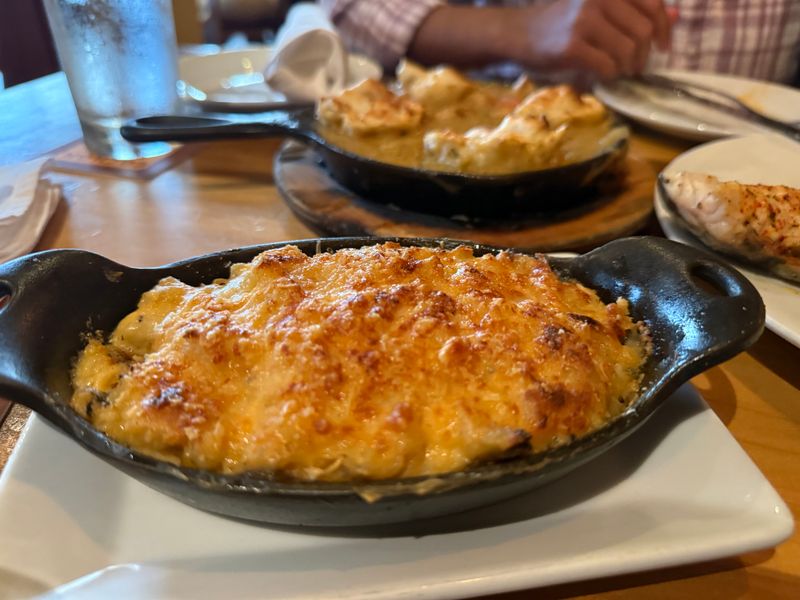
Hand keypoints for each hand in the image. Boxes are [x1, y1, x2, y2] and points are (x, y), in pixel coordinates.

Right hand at [514, 0, 671, 78]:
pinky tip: (603, 74)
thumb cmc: (563, 22)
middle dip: (644, 55)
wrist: (520, 33)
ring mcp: (585, 21)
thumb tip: (676, 17)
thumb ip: (635, 12)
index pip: (653, 5)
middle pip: (643, 32)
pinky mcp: (572, 45)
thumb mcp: (600, 9)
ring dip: (627, 67)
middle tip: (635, 66)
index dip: (665, 28)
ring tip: (619, 71)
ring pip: (627, 51)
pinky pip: (607, 66)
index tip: (663, 47)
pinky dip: (610, 75)